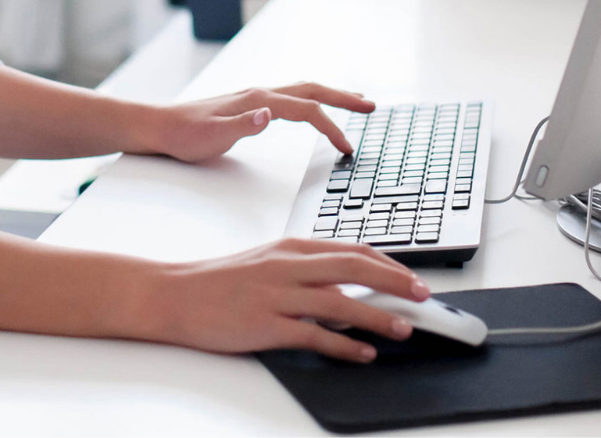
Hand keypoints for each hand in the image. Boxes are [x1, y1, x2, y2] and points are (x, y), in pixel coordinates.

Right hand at [139, 238, 429, 361]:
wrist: (176, 294)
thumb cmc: (221, 280)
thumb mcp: (269, 262)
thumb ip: (307, 271)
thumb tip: (347, 288)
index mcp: (291, 247)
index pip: (352, 250)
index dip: (389, 264)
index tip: (413, 278)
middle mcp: (288, 266)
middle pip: (354, 268)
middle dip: (395, 282)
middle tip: (424, 296)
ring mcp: (277, 295)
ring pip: (340, 302)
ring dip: (378, 316)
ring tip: (405, 328)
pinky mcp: (266, 325)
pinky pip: (314, 335)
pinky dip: (345, 345)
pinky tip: (364, 353)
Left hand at [144, 82, 373, 163]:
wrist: (160, 127)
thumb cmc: (184, 135)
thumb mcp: (211, 136)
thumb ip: (241, 125)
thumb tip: (269, 115)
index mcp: (257, 100)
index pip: (307, 110)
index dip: (331, 127)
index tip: (348, 148)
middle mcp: (260, 93)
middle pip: (312, 89)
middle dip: (344, 97)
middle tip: (371, 106)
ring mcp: (255, 97)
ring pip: (303, 90)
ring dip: (331, 94)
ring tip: (354, 101)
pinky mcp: (250, 105)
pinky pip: (291, 97)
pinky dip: (311, 100)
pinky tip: (313, 108)